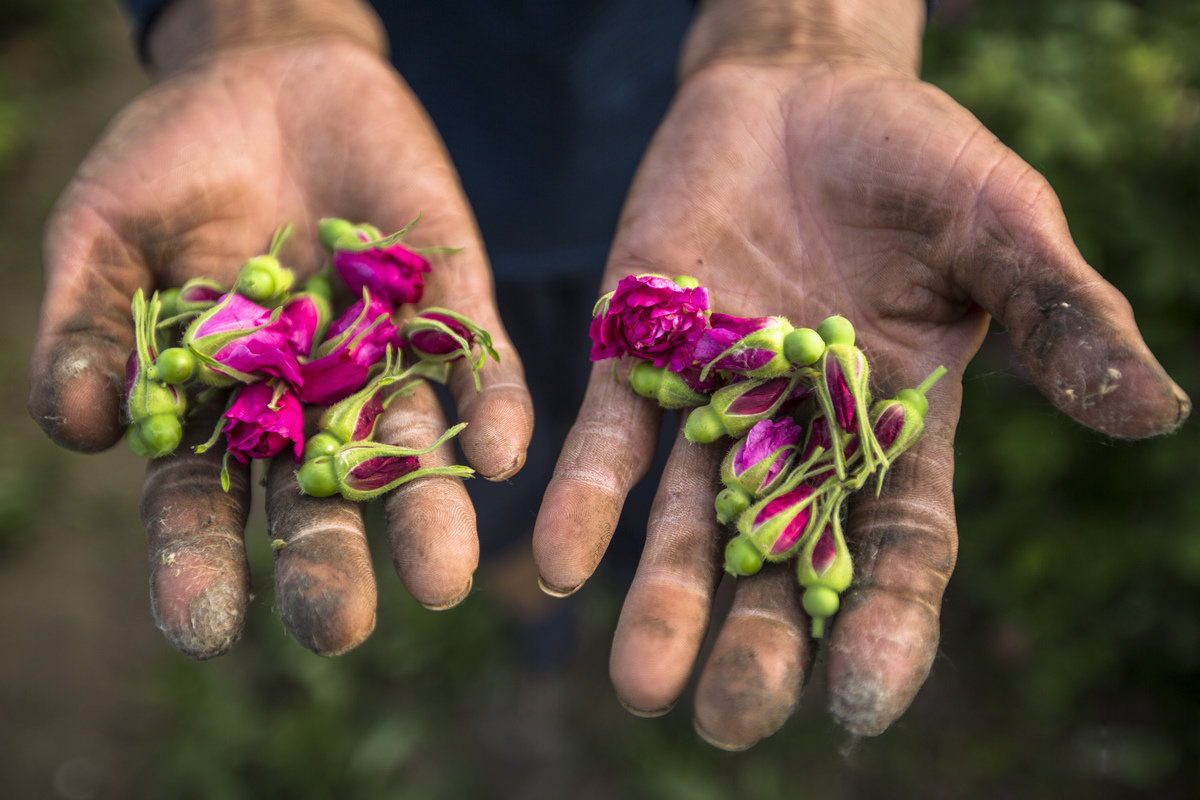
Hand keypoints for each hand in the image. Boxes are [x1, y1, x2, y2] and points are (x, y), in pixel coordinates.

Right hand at [28, 1, 531, 657]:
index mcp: (216, 408)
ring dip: (426, 512)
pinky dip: (489, 405)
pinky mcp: (447, 300)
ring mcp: (381, 354)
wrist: (264, 76)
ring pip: (405, 445)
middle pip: (314, 497)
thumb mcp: (105, 236)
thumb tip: (83, 428)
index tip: (205, 629)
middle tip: (339, 627)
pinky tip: (501, 454)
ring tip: (444, 580)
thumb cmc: (168, 167)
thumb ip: (91, 327)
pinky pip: (474, 361)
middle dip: (326, 561)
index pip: (202, 502)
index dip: (198, 564)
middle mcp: (306, 402)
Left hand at [533, 0, 1189, 747]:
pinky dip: (585, 497)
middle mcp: (798, 437)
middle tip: (726, 719)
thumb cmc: (911, 157)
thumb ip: (1056, 313)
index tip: (858, 697)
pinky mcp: (637, 356)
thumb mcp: (996, 223)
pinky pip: (609, 439)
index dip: (882, 624)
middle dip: (756, 640)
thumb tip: (1157, 413)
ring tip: (642, 683)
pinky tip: (555, 561)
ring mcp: (712, 402)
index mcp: (897, 428)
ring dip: (663, 600)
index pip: (895, 548)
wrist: (797, 88)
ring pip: (688, 520)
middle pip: (781, 560)